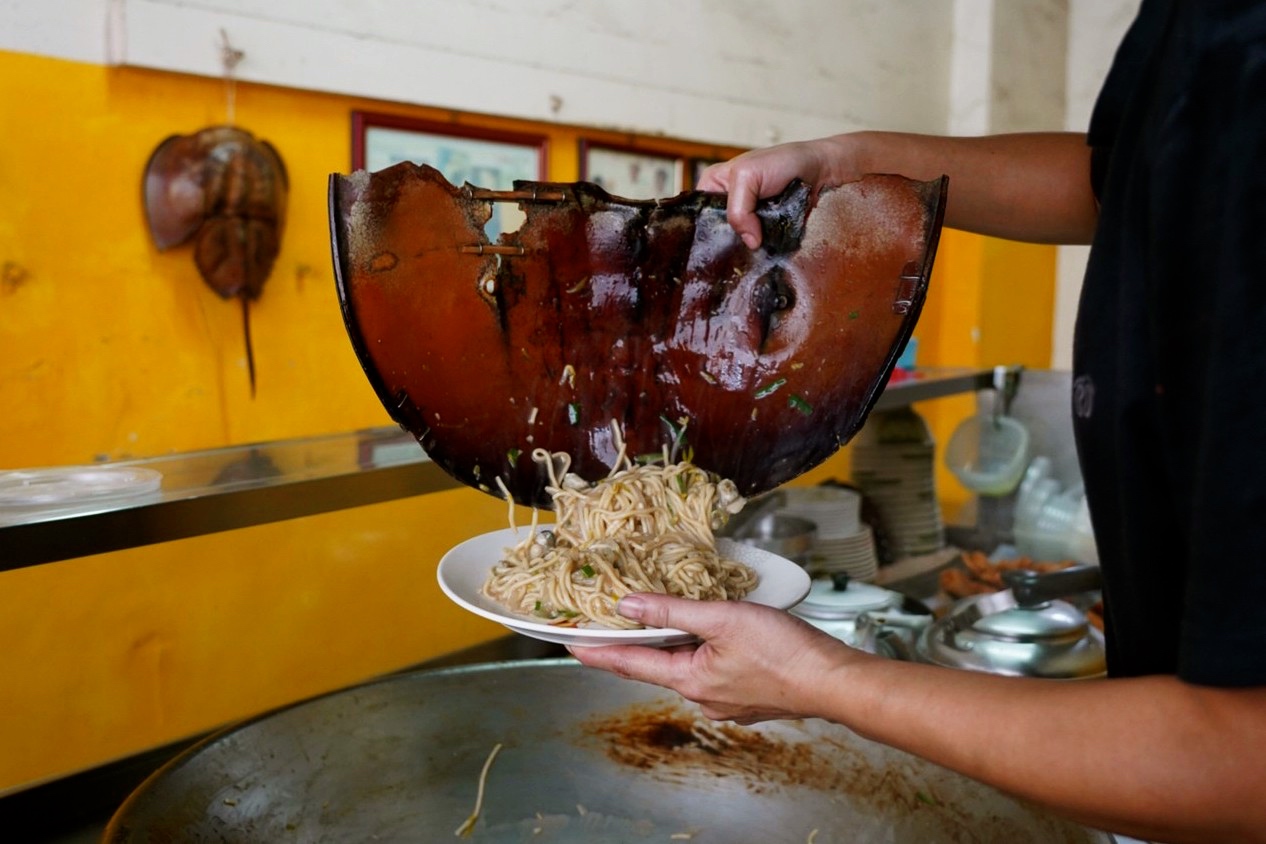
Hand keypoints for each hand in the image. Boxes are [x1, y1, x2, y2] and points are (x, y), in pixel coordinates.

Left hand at [569, 592, 867, 723]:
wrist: (833, 680)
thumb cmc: (784, 651)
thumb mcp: (722, 619)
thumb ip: (672, 611)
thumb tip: (627, 606)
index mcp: (689, 679)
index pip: (628, 664)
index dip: (597, 651)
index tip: (570, 644)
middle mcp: (701, 697)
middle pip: (655, 666)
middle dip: (634, 645)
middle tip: (609, 624)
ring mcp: (725, 701)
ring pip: (685, 668)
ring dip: (671, 646)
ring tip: (658, 621)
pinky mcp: (746, 697)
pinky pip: (710, 671)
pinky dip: (699, 652)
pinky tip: (707, 636)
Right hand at [696, 136, 863, 249]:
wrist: (819, 170)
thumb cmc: (783, 162)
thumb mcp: (748, 176)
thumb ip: (739, 210)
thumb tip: (749, 243)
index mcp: (712, 186)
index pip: (696, 213)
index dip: (701, 229)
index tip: (709, 247)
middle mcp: (725, 204)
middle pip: (715, 232)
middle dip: (724, 243)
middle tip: (731, 256)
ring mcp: (745, 219)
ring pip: (735, 242)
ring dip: (743, 250)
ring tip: (747, 259)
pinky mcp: (763, 231)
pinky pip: (755, 247)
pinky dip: (760, 252)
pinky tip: (760, 258)